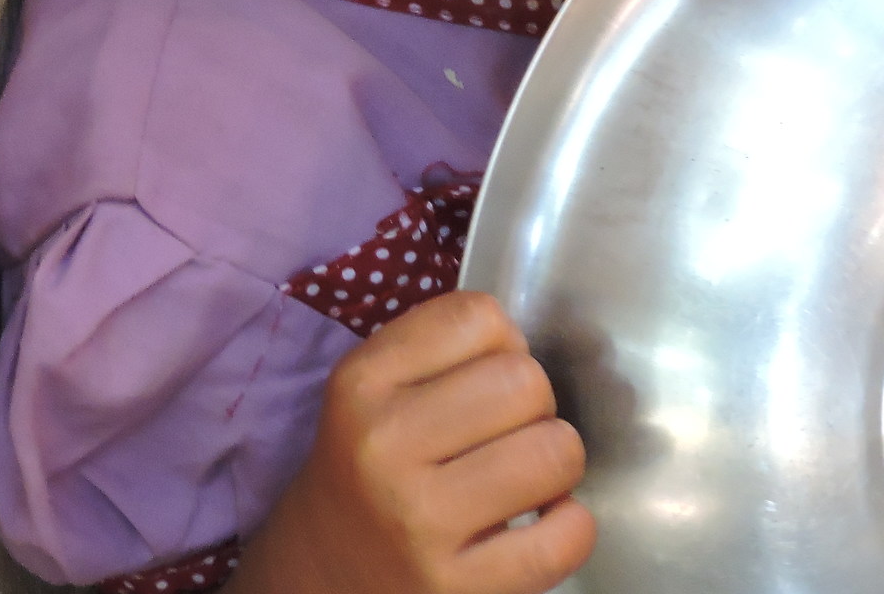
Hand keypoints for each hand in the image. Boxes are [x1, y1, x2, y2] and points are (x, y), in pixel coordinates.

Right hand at [231, 292, 593, 593]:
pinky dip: (571, 528)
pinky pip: (566, 536)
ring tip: (523, 480)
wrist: (312, 579)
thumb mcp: (372, 389)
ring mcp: (420, 523)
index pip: (479, 316)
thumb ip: (443, 346)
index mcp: (361, 383)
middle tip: (505, 437)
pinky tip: (538, 526)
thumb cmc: (365, 471)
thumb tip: (529, 348)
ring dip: (556, 464)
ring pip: (556, 450)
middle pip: (526, 380)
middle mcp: (382, 448)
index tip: (482, 383)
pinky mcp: (458, 589)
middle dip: (533, 406)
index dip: (501, 345)